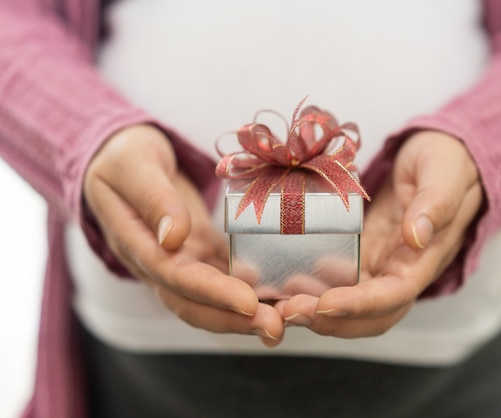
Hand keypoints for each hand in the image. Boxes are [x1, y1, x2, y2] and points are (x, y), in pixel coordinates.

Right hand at [84, 124, 282, 345]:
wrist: (125, 160)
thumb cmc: (125, 157)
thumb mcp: (133, 164)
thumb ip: (152, 197)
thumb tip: (173, 237)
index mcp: (136, 243)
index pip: (174, 277)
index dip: (211, 293)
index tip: (248, 302)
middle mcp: (158, 263)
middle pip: (194, 303)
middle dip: (234, 320)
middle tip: (275, 327)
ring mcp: (182, 262)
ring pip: (212, 299)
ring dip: (246, 315)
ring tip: (284, 320)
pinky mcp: (201, 254)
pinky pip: (227, 278)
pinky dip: (253, 291)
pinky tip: (281, 297)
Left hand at [277, 131, 482, 336]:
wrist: (440, 156)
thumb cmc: (447, 162)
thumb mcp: (446, 173)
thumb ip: (437, 204)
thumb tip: (417, 237)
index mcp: (425, 258)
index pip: (395, 295)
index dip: (360, 305)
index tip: (325, 303)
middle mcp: (400, 270)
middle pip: (368, 314)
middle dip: (329, 320)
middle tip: (289, 309)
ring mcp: (379, 263)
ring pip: (349, 302)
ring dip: (315, 309)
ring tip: (280, 301)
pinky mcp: (361, 251)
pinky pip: (336, 279)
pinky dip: (313, 286)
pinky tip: (285, 279)